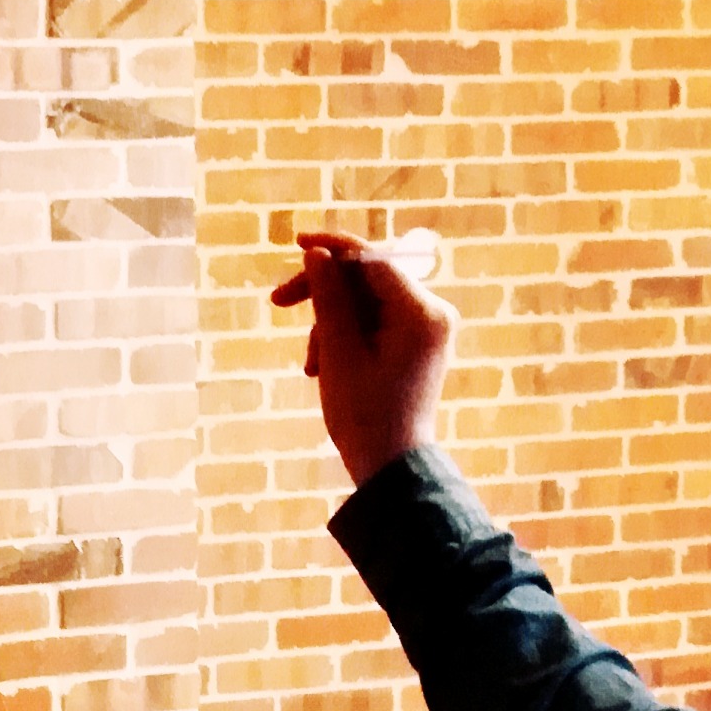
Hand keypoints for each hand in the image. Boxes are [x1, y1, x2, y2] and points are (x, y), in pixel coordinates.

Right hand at [269, 230, 455, 485]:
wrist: (390, 467)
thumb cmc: (364, 415)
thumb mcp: (338, 352)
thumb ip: (329, 297)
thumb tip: (319, 254)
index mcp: (421, 311)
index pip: (374, 259)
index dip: (334, 247)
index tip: (297, 243)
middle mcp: (432, 312)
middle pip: (369, 279)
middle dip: (325, 293)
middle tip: (278, 303)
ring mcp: (426, 329)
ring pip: (366, 302)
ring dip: (330, 323)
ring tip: (311, 364)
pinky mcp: (416, 344)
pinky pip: (374, 323)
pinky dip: (345, 337)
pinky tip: (322, 367)